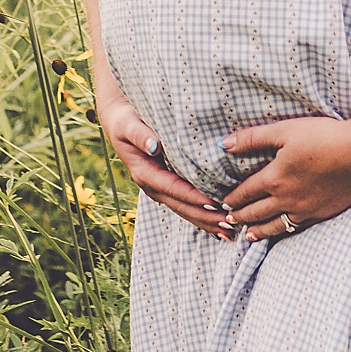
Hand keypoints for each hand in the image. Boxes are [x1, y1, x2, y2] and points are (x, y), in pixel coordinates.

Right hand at [96, 69, 232, 240]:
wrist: (119, 122)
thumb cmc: (126, 120)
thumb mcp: (128, 124)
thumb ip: (140, 134)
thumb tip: (154, 146)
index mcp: (144, 173)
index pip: (173, 188)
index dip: (194, 197)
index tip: (215, 203)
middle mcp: (153, 186)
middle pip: (182, 207)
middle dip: (206, 217)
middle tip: (231, 222)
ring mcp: (160, 190)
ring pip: (186, 211)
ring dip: (207, 222)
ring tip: (231, 231)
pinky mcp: (167, 188)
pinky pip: (186, 206)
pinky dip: (203, 217)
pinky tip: (220, 225)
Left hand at [221, 116, 350, 239]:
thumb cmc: (324, 137)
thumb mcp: (284, 130)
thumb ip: (252, 139)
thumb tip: (224, 144)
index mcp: (274, 178)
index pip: (246, 192)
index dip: (232, 198)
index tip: (222, 203)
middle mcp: (287, 198)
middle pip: (256, 212)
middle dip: (240, 216)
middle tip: (229, 220)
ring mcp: (306, 209)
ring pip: (276, 225)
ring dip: (259, 230)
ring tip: (249, 235)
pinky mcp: (324, 212)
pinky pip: (297, 227)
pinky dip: (284, 231)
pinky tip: (283, 230)